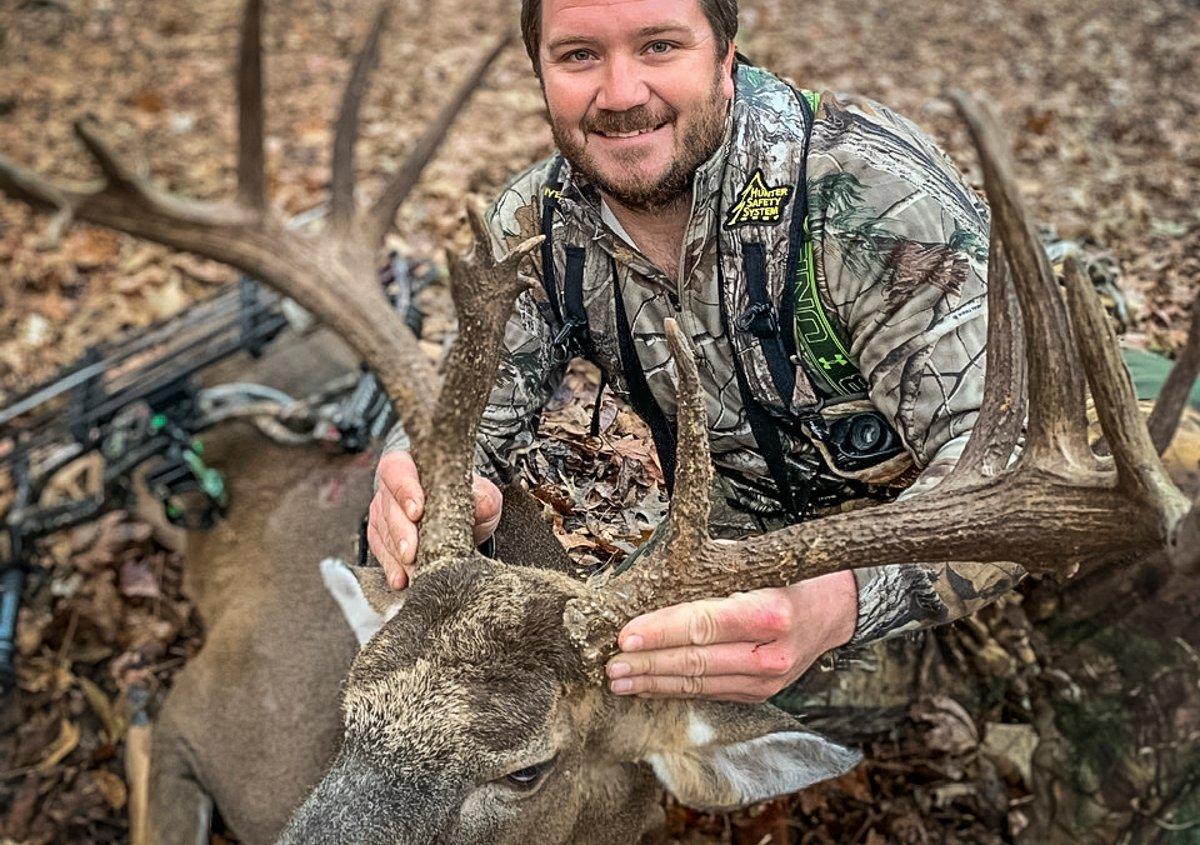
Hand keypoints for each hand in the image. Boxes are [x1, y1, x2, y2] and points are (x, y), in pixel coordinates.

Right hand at [368, 450, 502, 589]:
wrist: (461, 514)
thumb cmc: (466, 497)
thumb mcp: (482, 493)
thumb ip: (482, 495)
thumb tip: (479, 501)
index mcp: (412, 466)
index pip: (398, 470)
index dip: (405, 490)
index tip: (417, 511)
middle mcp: (392, 487)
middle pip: (389, 506)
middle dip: (400, 532)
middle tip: (412, 552)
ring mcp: (384, 511)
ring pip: (383, 531)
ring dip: (397, 554)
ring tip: (413, 570)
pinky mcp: (381, 535)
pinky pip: (381, 551)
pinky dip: (391, 567)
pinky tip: (401, 578)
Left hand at [605, 570, 857, 702]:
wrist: (832, 610)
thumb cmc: (787, 576)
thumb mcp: (754, 562)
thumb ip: (707, 572)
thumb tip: (650, 577)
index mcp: (770, 612)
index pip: (703, 624)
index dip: (660, 632)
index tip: (625, 635)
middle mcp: (772, 653)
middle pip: (696, 660)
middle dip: (648, 663)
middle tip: (611, 665)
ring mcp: (768, 680)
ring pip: (699, 683)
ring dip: (654, 682)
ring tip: (619, 680)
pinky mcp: (761, 694)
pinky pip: (709, 693)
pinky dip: (675, 689)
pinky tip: (649, 686)